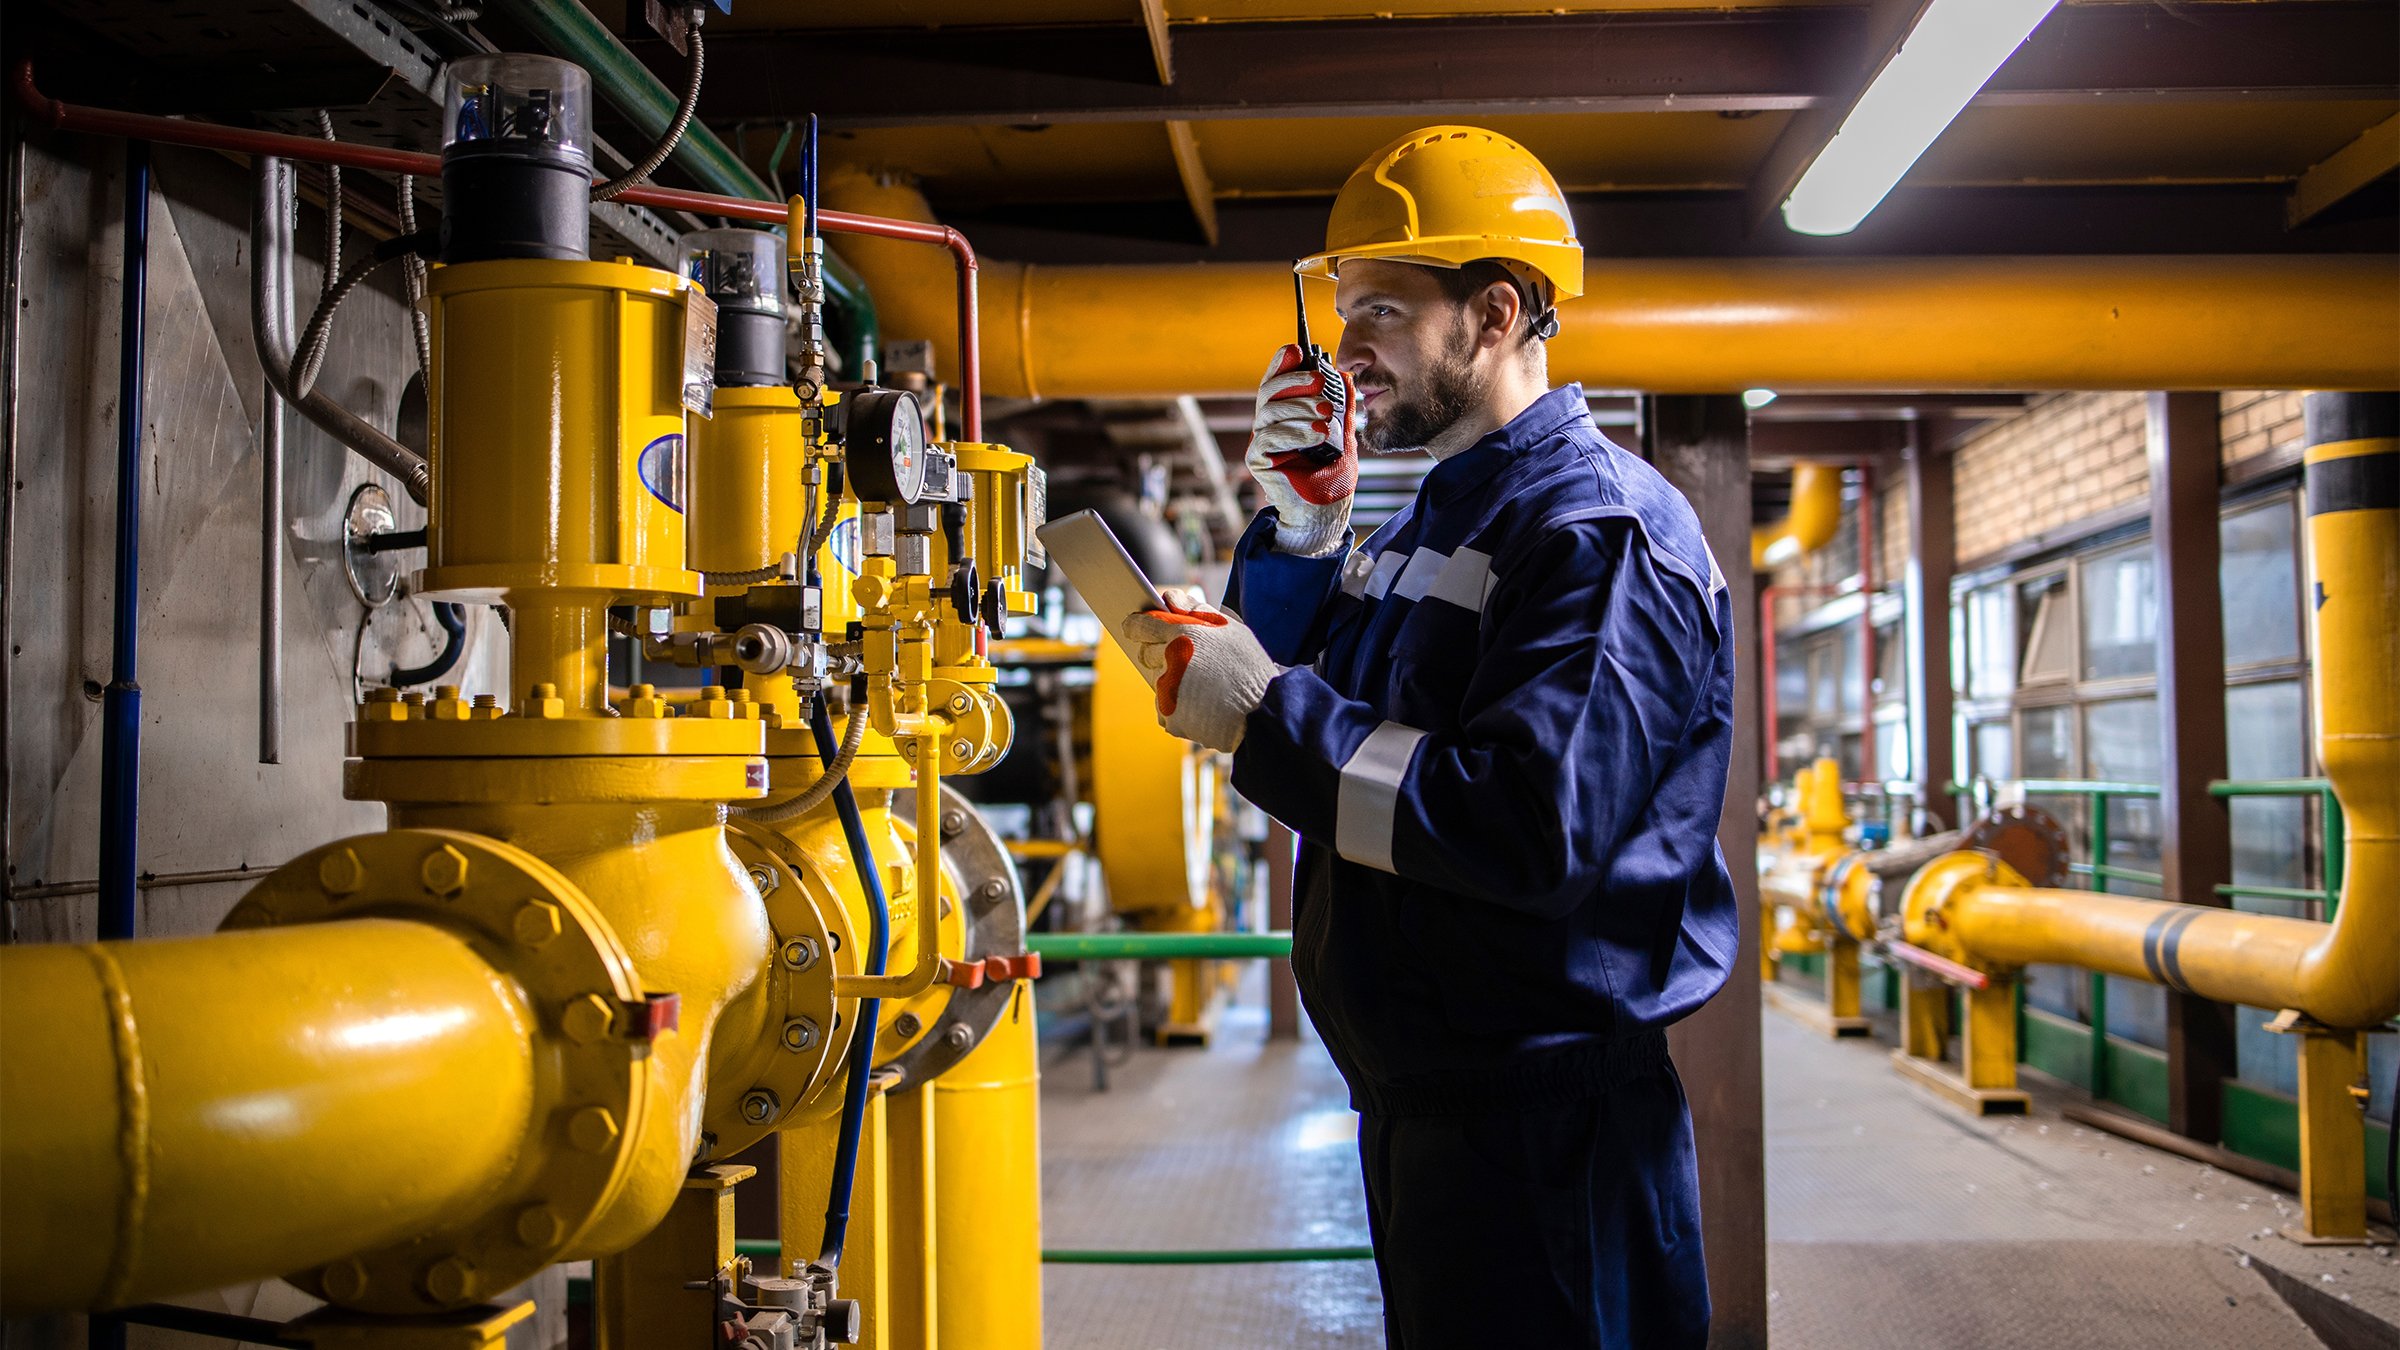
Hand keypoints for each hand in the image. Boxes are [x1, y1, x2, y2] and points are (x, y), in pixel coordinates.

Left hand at [1123, 592, 1277, 753]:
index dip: (1135, 625)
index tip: (1131, 625)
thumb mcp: (1230, 629)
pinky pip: (1163, 707)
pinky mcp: (1170, 717)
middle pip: (1146, 653)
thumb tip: (1168, 597)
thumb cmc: (1249, 666)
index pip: (1141, 626)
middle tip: (1185, 658)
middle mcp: (1170, 662)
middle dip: (1159, 653)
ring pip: (1157, 680)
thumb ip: (1196, 609)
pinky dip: (1176, 706)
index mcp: (1182, 635)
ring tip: (1201, 683)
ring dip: (1171, 680)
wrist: (1264, 711)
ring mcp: (1167, 692)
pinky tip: (1200, 703)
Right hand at [1246, 345, 1359, 556]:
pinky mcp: (1259, 461)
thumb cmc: (1332, 477)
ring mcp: (1262, 442)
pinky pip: (1269, 438)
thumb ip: (1343, 408)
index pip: (1277, 382)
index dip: (1282, 364)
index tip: (1295, 349)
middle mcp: (1269, 425)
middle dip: (1295, 381)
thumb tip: (1347, 377)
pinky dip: (1294, 432)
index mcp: (1286, 415)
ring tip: (1326, 415)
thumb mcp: (1344, 435)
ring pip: (1269, 412)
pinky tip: (1317, 435)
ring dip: (1299, 408)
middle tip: (1320, 381)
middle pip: (1269, 392)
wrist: (1327, 512)